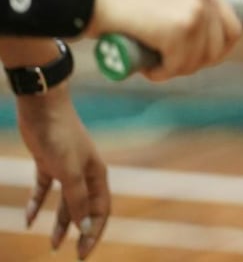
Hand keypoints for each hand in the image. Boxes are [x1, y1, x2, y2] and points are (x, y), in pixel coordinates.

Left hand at [16, 82, 109, 259]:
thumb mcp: (70, 173)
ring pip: (65, 203)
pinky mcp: (47, 164)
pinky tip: (28, 220)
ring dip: (60, 223)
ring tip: (53, 244)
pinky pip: (44, 191)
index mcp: (97, 174)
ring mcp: (66, 168)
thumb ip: (77, 200)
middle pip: (85, 209)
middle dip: (80, 232)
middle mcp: (85, 173)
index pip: (101, 210)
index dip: (94, 233)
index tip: (83, 254)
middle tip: (73, 255)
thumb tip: (84, 228)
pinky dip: (37, 205)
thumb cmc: (61, 137)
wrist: (43, 107)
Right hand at [87, 0, 242, 80]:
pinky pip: (179, 65)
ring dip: (175, 69)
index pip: (232, 25)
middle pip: (221, 46)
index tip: (198, 60)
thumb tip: (198, 44)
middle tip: (168, 65)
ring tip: (152, 64)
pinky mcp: (180, 29)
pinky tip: (147, 67)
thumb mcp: (158, 0)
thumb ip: (179, 12)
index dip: (218, 48)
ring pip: (198, 60)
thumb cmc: (113, 1)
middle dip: (196, 62)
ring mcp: (194, 12)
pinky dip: (162, 73)